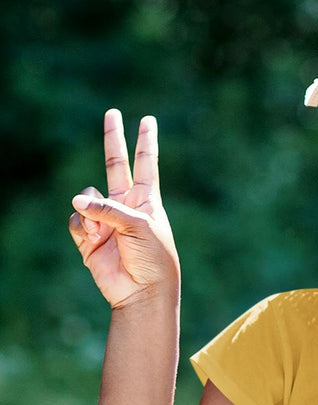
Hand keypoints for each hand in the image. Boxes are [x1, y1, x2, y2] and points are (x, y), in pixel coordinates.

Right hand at [69, 109, 179, 307]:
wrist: (143, 292)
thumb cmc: (153, 258)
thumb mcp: (139, 227)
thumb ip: (109, 209)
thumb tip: (78, 200)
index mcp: (147, 201)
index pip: (145, 164)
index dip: (145, 142)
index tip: (148, 120)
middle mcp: (126, 206)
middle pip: (115, 165)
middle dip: (113, 140)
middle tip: (112, 112)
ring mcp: (106, 221)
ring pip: (88, 198)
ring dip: (92, 212)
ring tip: (102, 232)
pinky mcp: (89, 238)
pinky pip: (77, 220)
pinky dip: (81, 227)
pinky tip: (92, 239)